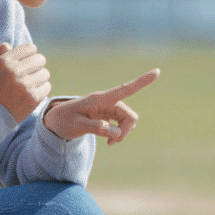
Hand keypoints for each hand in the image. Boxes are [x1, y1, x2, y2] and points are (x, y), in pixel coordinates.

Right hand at [0, 43, 49, 118]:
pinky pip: (47, 86)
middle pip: (40, 59)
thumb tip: (12, 46)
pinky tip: (32, 92)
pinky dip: (41, 89)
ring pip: (45, 73)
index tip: (27, 60)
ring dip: (39, 77)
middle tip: (30, 72)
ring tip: (30, 83)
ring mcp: (25, 85)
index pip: (30, 48)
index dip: (30, 53)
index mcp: (5, 61)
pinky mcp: (33, 98)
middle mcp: (16, 71)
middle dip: (36, 64)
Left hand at [43, 68, 158, 144]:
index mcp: (100, 99)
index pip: (125, 89)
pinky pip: (124, 125)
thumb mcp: (75, 126)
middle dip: (125, 131)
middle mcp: (108, 101)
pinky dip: (120, 135)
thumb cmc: (64, 120)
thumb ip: (95, 128)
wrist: (57, 121)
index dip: (142, 81)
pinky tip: (110, 140)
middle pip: (130, 116)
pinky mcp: (110, 115)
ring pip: (129, 122)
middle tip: (111, 143)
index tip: (158, 71)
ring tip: (109, 142)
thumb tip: (115, 132)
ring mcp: (110, 108)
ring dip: (122, 134)